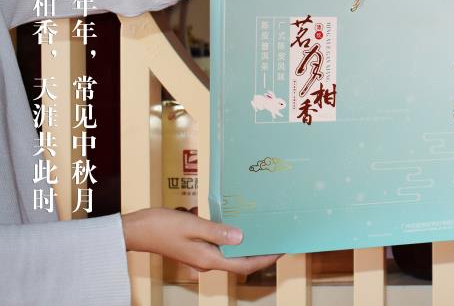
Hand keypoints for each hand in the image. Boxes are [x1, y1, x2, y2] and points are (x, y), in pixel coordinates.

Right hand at [121, 208, 279, 274]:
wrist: (136, 230)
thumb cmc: (161, 227)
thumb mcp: (192, 226)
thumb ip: (217, 232)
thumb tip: (241, 238)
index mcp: (208, 260)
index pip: (244, 265)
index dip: (264, 259)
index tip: (281, 250)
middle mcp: (206, 262)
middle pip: (239, 261)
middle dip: (259, 252)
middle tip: (275, 237)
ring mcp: (200, 257)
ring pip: (230, 254)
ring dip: (246, 245)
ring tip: (262, 231)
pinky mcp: (195, 249)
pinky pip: (219, 247)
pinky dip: (231, 239)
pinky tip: (237, 226)